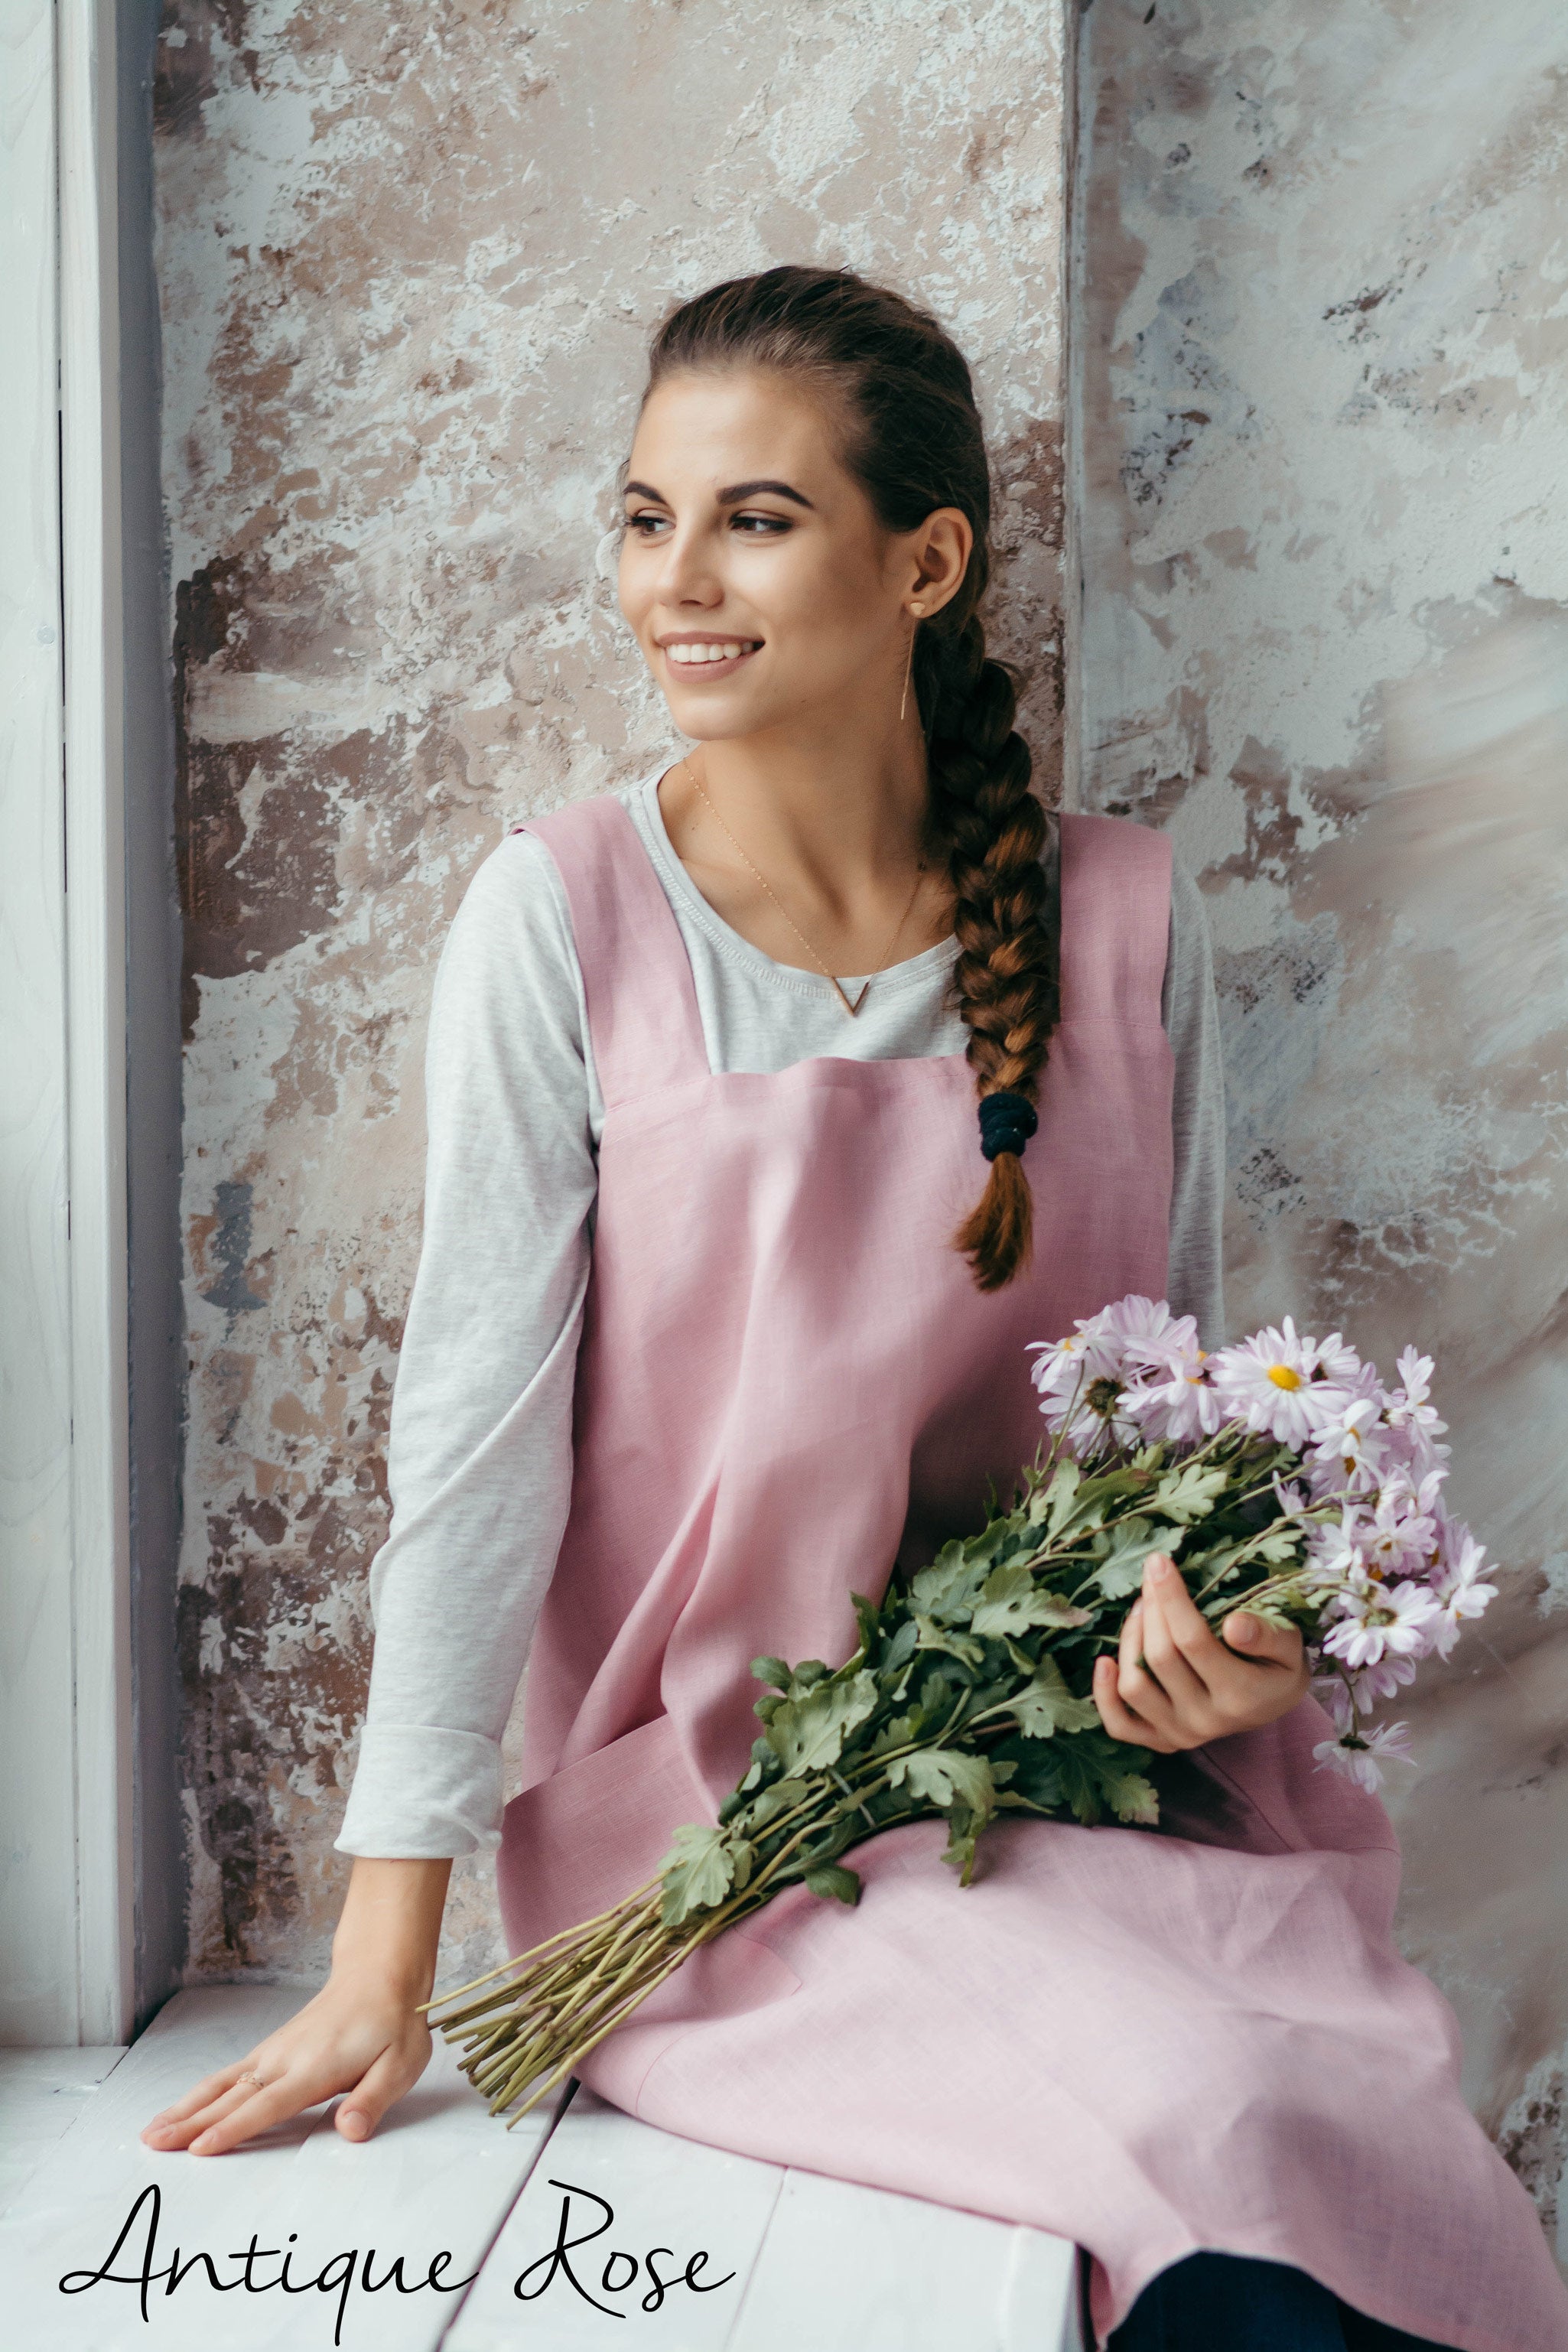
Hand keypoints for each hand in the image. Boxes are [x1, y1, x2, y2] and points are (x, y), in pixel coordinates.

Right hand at [139, 1857, 451, 2156]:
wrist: (380, 1973)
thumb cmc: (392, 2022)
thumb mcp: (400, 2064)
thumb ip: (372, 2100)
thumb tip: (349, 2131)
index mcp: (315, 2066)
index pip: (268, 2104)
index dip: (233, 2128)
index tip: (200, 2149)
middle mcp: (285, 2058)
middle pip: (231, 2096)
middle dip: (190, 2123)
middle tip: (152, 2144)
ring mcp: (274, 2052)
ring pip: (221, 2084)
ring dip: (185, 2109)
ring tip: (152, 2132)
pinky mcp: (271, 2050)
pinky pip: (228, 2074)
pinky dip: (200, 2094)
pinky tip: (183, 2109)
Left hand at [1093, 1552, 1309, 1753]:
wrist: (1272, 1702)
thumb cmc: (1278, 1662)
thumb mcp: (1289, 1644)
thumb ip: (1268, 1635)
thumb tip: (1236, 1624)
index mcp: (1241, 1696)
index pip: (1193, 1642)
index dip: (1171, 1599)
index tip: (1159, 1562)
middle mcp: (1208, 1721)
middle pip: (1160, 1658)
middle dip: (1152, 1609)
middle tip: (1151, 1578)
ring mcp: (1182, 1735)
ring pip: (1135, 1687)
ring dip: (1129, 1639)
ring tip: (1141, 1609)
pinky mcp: (1162, 1741)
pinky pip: (1121, 1726)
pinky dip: (1105, 1695)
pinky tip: (1104, 1661)